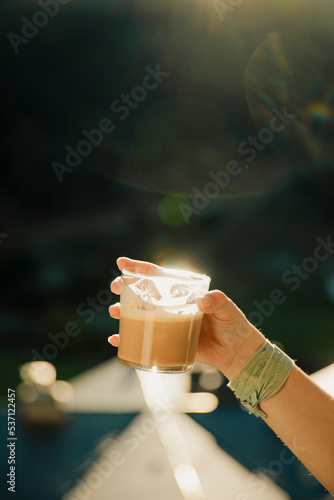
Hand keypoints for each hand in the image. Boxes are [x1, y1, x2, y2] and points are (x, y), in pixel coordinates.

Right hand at [108, 257, 264, 379]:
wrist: (237, 352)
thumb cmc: (233, 325)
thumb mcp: (228, 309)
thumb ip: (218, 301)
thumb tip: (202, 301)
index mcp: (184, 292)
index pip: (159, 276)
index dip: (140, 269)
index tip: (122, 263)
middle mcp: (172, 305)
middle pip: (144, 293)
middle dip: (126, 287)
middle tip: (115, 286)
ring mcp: (168, 323)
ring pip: (140, 315)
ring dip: (123, 312)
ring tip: (114, 311)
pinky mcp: (167, 342)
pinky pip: (144, 339)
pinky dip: (128, 340)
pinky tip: (116, 340)